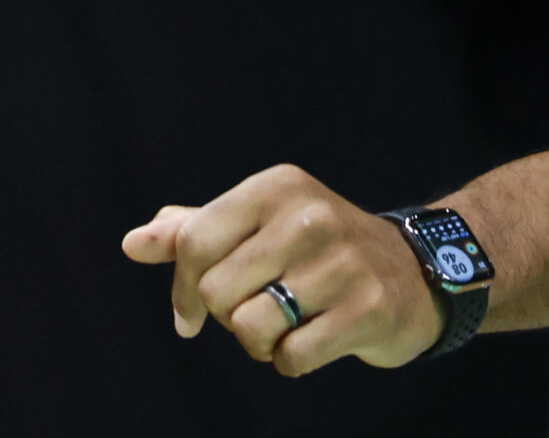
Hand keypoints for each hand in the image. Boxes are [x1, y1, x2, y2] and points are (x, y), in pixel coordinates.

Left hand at [122, 165, 442, 376]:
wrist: (416, 272)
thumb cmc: (316, 250)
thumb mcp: (256, 225)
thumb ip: (192, 232)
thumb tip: (132, 244)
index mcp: (274, 188)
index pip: (193, 242)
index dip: (181, 289)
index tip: (189, 315)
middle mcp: (308, 217)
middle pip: (217, 291)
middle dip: (226, 317)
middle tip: (256, 312)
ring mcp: (341, 263)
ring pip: (250, 327)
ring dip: (257, 343)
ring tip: (282, 327)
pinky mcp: (367, 310)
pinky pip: (292, 356)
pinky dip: (290, 361)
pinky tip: (310, 342)